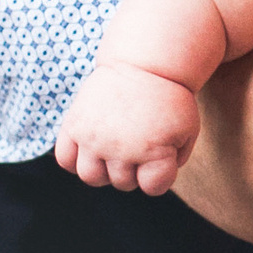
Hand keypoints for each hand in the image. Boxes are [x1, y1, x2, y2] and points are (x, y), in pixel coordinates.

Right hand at [54, 61, 196, 195]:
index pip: (154, 187)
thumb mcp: (187, 130)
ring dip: (105, 170)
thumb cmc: (169, 100)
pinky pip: (65, 160)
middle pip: (123, 183)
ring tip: (115, 151)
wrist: (144, 65)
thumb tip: (151, 180)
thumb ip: (174, 160)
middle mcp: (121, 149)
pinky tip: (91, 148)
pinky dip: (75, 160)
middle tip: (140, 146)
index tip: (162, 157)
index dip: (161, 176)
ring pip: (91, 177)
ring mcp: (94, 138)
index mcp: (154, 151)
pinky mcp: (73, 126)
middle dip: (134, 170)